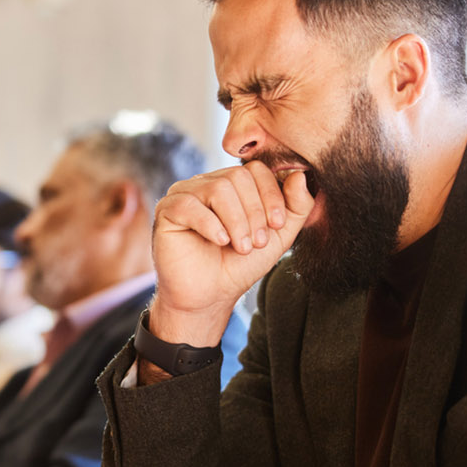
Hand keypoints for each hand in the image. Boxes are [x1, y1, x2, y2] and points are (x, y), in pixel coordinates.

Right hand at [150, 162, 312, 345]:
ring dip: (236, 221)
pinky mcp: (166, 210)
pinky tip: (219, 242)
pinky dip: (210, 225)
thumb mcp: (278, 237)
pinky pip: (189, 205)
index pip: (255, 169)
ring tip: (240, 247)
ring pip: (217, 188)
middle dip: (254, 211)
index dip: (271, 194)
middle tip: (256, 243)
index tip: (277, 225)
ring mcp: (184, 194)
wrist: (209, 297)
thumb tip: (299, 176)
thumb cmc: (239, 265)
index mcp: (232, 185)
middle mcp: (206, 183)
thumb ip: (296, 208)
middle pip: (237, 176)